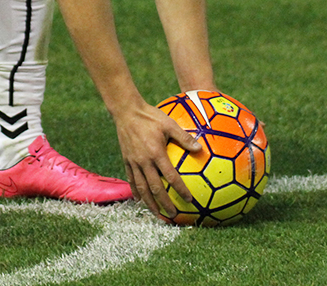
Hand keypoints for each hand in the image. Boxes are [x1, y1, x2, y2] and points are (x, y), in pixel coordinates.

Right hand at [114, 101, 201, 219]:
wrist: (126, 111)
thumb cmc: (150, 116)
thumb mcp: (169, 124)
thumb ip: (184, 137)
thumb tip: (200, 148)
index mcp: (156, 153)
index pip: (171, 177)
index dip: (180, 190)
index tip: (189, 200)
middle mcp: (144, 161)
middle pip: (155, 188)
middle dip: (164, 204)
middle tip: (173, 215)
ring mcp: (134, 162)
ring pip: (142, 188)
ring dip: (150, 203)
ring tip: (157, 214)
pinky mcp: (126, 160)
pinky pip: (131, 179)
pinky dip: (136, 191)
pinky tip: (140, 200)